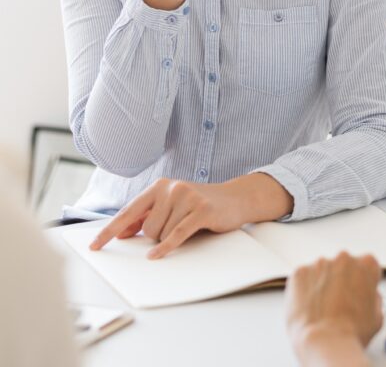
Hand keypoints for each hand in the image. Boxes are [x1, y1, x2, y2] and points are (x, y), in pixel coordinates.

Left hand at [89, 172, 293, 258]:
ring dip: (170, 240)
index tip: (94, 247)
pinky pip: (177, 233)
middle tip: (176, 229)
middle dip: (156, 237)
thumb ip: (147, 216)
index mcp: (159, 186)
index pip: (128, 211)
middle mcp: (171, 188)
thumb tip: (121, 232)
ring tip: (188, 227)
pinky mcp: (201, 210)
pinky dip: (166, 247)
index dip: (109, 230)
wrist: (235, 198)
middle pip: (147, 228)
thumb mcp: (171, 206)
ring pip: (161, 233)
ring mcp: (187, 197)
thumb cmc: (199, 204)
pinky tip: (155, 256)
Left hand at [286, 252, 381, 366]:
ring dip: (322, 285)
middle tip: (338, 304)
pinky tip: (309, 308)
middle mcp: (344, 258)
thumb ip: (374, 297)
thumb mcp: (377, 316)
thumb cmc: (351, 333)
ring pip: (322, 272)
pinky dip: (304, 290)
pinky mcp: (300, 272)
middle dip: (341, 281)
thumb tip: (367, 295)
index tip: (357, 293)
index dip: (361, 282)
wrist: (325, 342)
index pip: (366, 266)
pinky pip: (303, 279)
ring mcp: (320, 263)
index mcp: (367, 264)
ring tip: (322, 310)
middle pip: (343, 266)